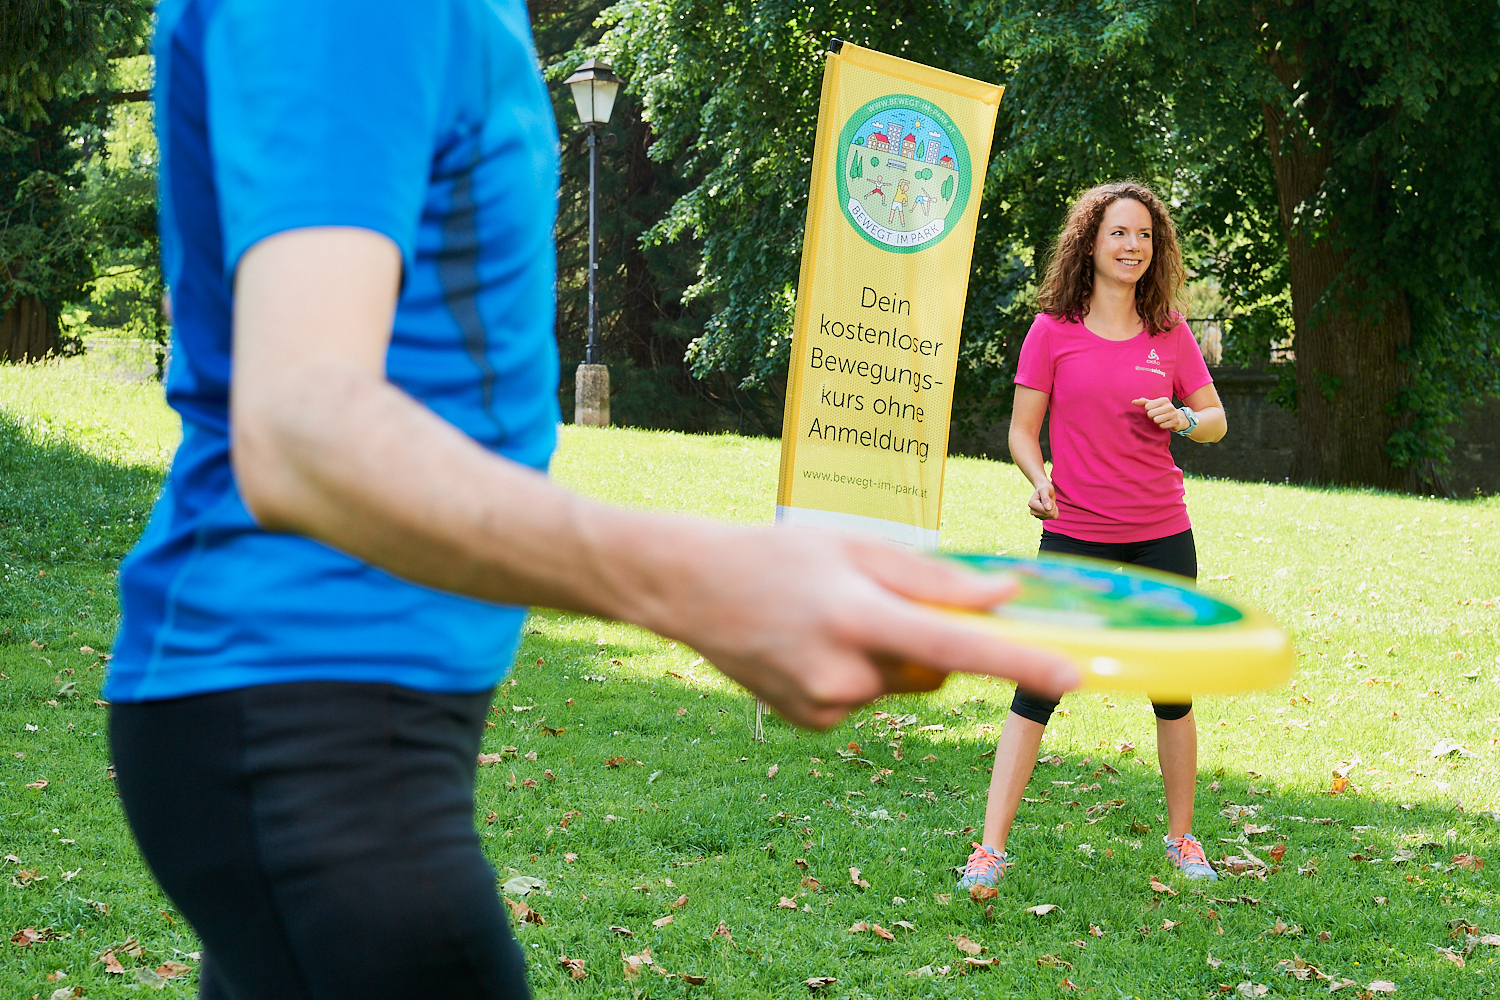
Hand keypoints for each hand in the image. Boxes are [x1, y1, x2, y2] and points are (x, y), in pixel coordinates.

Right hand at [635, 527, 1077, 728]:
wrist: (691, 589)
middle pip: (934, 670)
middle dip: (930, 641)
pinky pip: (867, 699)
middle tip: (881, 601)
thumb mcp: (855, 547)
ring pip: (900, 685)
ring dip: (889, 657)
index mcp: (858, 617)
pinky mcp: (814, 724)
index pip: (955, 648)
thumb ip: (933, 578)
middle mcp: (844, 673)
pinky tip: (813, 646)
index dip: (1018, 663)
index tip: (1071, 676)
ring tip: (831, 620)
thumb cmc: (778, 555)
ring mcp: (826, 707)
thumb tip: (1004, 596)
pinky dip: (858, 675)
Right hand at [1027, 480, 1057, 520]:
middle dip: (1053, 506)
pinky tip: (1049, 506)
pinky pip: (1053, 517)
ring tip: (1049, 502)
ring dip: (1054, 508)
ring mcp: (1037, 515)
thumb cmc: (1044, 488)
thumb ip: (1046, 499)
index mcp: (1032, 504)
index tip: (1048, 497)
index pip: (1047, 510)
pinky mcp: (1042, 517)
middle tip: (1049, 499)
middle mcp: (1033, 511)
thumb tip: (1048, 509)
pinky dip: (1054, 511)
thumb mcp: (1045, 490)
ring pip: (1052, 516)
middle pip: (1050, 514)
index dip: (1052, 503)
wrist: (1044, 490)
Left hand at [1132, 396, 1185, 431]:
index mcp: (1164, 399)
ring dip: (1156, 421)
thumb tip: (1133, 402)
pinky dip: (1161, 426)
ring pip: (1156, 420)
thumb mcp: (1154, 404)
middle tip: (1157, 415)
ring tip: (1161, 419)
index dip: (1148, 410)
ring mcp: (1173, 414)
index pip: (1147, 406)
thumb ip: (1143, 402)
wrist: (1178, 417)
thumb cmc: (1162, 410)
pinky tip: (1165, 423)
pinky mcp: (1175, 422)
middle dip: (1151, 416)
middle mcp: (1169, 405)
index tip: (1154, 410)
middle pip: (1150, 414)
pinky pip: (1161, 426)